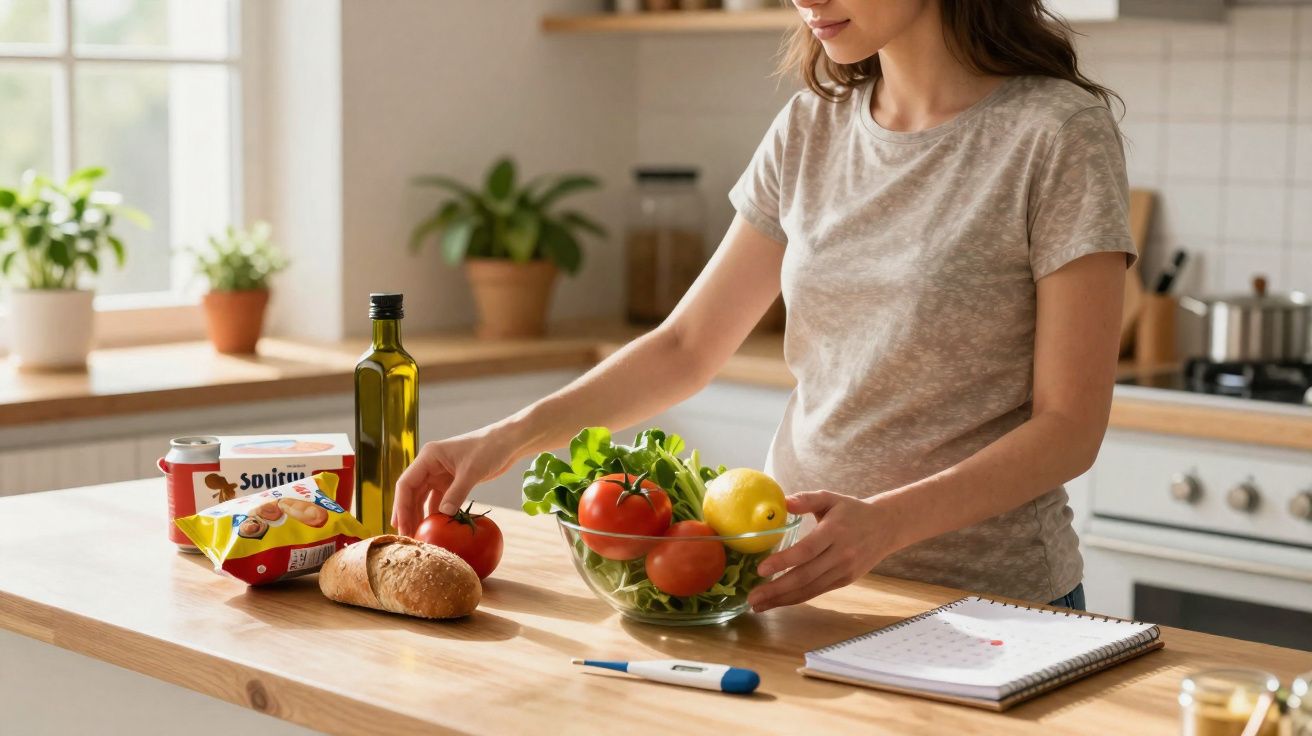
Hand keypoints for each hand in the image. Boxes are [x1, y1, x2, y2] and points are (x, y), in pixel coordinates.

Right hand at [391, 425, 522, 535]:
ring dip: (420, 515)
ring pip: (423, 498)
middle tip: (407, 537)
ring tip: (417, 535)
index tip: (400, 526)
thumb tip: (443, 515)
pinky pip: (438, 500)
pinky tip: (434, 527)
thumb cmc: (489, 449)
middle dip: (408, 514)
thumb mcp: (472, 471)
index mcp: (429, 457)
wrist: (508, 442)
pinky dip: (436, 513)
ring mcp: (440, 474)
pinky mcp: (452, 481)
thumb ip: (457, 493)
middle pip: (412, 493)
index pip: (406, 483)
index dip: (400, 506)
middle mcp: (430, 465)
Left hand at [747, 491, 894, 612]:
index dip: (783, 561)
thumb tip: (782, 502)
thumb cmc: (852, 511)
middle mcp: (840, 554)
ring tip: (758, 605)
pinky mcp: (845, 581)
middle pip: (805, 576)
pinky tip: (778, 601)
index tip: (760, 569)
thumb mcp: (830, 498)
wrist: (885, 527)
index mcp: (834, 531)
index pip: (806, 550)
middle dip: (776, 589)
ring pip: (810, 590)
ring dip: (782, 599)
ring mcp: (844, 571)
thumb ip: (806, 499)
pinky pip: (817, 592)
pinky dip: (796, 599)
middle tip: (752, 597)